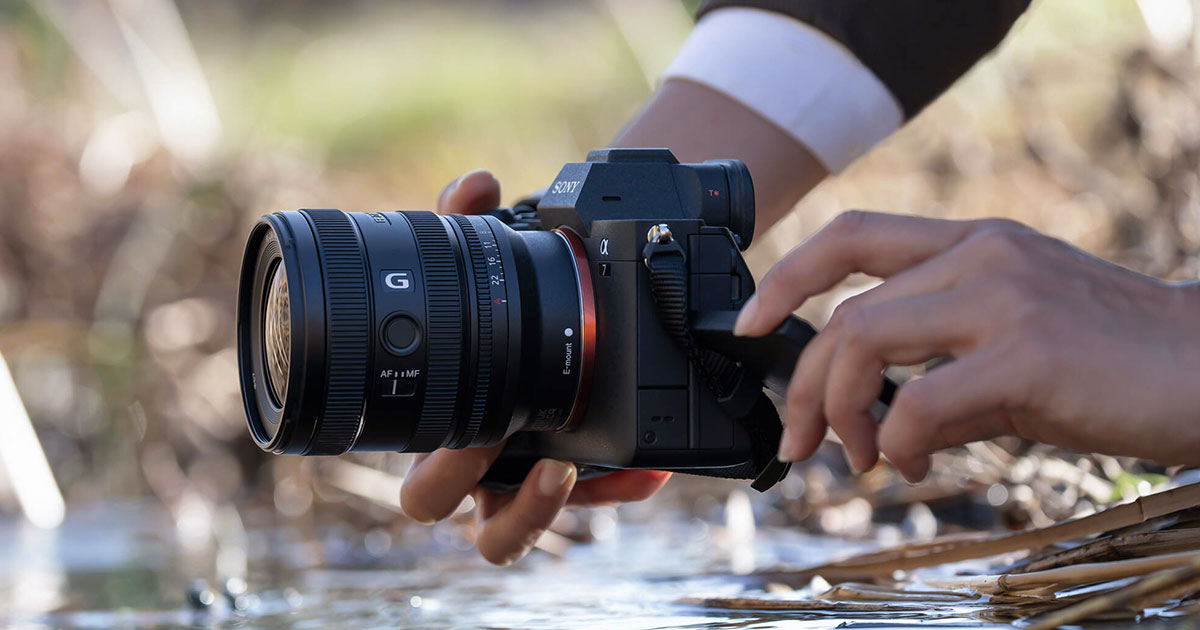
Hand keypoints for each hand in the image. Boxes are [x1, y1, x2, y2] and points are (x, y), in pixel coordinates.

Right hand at [399, 170, 670, 564]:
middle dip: (464, 479)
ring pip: (510, 533)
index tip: (468, 434)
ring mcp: (521, 481)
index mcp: (439, 432)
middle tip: (498, 440)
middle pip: (444, 508)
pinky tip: (650, 466)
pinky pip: (597, 501)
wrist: (553, 320)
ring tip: (570, 467)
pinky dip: (620, 486)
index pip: (418, 479)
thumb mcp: (486, 264)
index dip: (436, 468)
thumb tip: (475, 183)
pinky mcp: (577, 482)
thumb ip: (472, 223)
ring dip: (540, 508)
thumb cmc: (501, 310)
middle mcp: (473, 468)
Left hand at [734, 211, 1199, 481]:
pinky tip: (909, 465)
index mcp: (973, 243)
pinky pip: (917, 401)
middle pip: (844, 313)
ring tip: (858, 457)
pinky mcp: (1026, 354)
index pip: (852, 235)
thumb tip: (871, 420)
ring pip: (862, 341)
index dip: (786, 276)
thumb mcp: (1013, 339)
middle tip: (801, 441)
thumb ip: (937, 362)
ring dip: (839, 411)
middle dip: (806, 387)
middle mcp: (980, 254)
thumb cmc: (1110, 361)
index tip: (747, 326)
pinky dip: (894, 442)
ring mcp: (1003, 298)